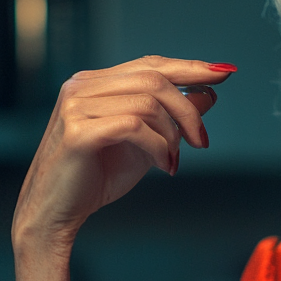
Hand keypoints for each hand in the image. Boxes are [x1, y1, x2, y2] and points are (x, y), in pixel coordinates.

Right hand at [10, 56, 234, 280]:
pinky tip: (163, 166)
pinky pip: (135, 127)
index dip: (190, 67)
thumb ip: (171, 119)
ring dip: (173, 133)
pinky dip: (158, 147)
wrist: (54, 215)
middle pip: (154, 79)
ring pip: (147, 102)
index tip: (225, 74)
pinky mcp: (78, 132)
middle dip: (188, 109)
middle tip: (203, 141)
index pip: (151, 65)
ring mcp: (77, 106)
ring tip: (174, 162)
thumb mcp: (144, 145)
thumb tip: (208, 96)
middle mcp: (82, 87)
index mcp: (94, 83)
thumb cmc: (95, 180)